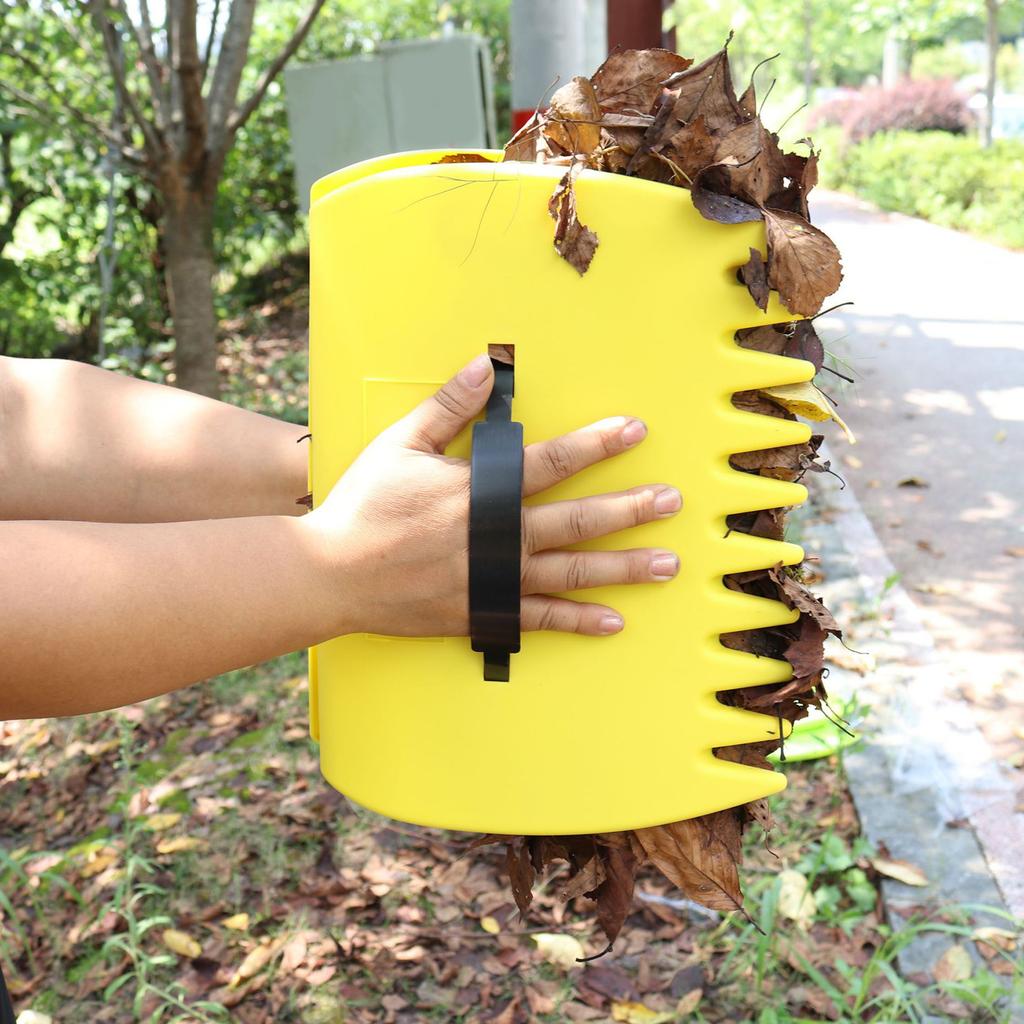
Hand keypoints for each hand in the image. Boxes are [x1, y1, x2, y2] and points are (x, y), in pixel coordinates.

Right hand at [306, 355, 681, 638]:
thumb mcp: (401, 443)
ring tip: (666, 565)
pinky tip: (613, 621)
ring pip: (572, 573)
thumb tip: (489, 365)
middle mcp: (499, 536)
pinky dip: (578, 621)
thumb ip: (450, 406)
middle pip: (578, 521)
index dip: (598, 443)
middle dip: (631, 510)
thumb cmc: (365, 504)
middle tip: (673, 503)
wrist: (333, 574)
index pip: (553, 461)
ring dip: (623, 568)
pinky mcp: (483, 613)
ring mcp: (495, 580)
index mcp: (482, 491)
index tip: (636, 430)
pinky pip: (540, 620)